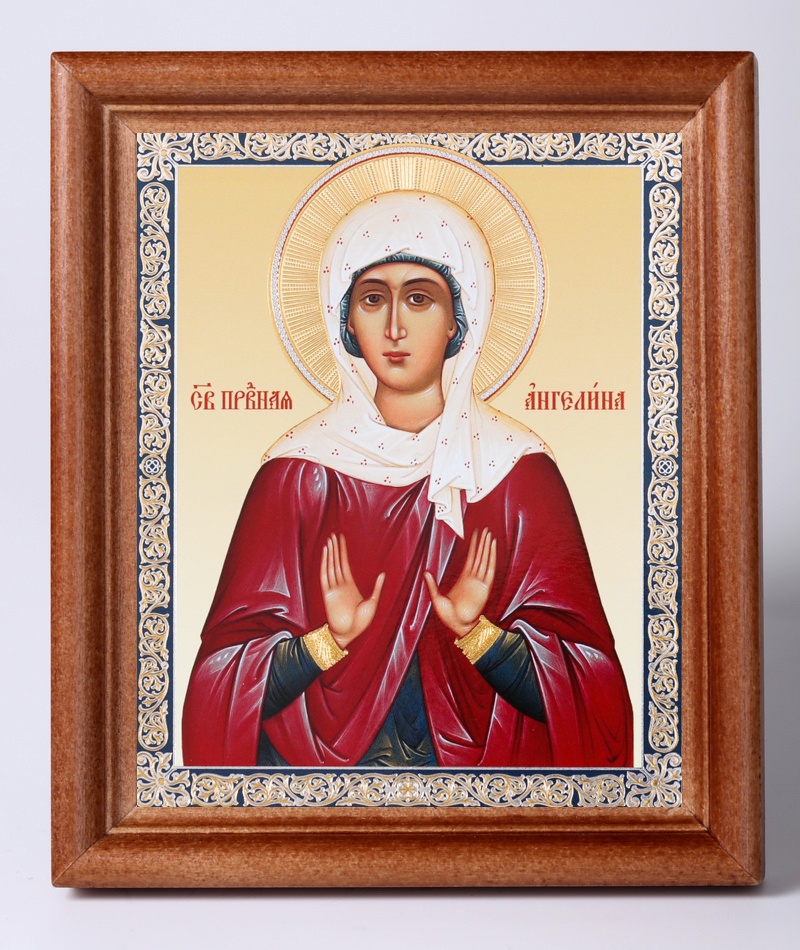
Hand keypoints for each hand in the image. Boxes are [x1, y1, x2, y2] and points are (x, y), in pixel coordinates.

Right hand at [320, 534, 384, 648]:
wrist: (349, 634)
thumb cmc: (361, 622)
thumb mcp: (373, 602)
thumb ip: (377, 587)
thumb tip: (383, 574)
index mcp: (350, 586)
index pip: (344, 564)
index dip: (342, 551)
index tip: (341, 539)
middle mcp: (340, 585)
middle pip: (336, 562)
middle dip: (335, 548)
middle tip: (333, 534)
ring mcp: (333, 588)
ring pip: (330, 566)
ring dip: (330, 553)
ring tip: (329, 539)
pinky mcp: (327, 594)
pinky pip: (325, 575)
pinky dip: (324, 563)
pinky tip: (325, 553)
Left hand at [424, 528, 496, 637]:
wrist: (459, 626)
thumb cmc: (448, 616)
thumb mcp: (436, 598)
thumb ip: (432, 585)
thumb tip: (425, 572)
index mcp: (463, 579)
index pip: (470, 558)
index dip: (473, 546)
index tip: (475, 534)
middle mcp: (473, 578)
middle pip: (479, 556)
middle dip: (482, 543)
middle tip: (485, 529)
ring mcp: (480, 582)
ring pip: (485, 559)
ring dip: (487, 547)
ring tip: (489, 534)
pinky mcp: (485, 587)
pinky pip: (490, 569)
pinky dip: (491, 557)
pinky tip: (492, 547)